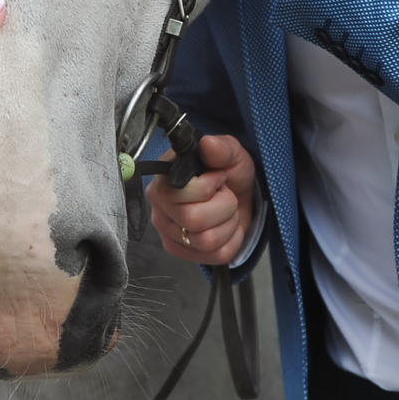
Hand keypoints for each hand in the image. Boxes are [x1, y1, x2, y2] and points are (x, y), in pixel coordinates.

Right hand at [145, 133, 256, 265]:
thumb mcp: (232, 154)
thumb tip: (208, 144)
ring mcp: (168, 233)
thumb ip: (221, 148)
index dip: (205, 188)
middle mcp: (160, 208)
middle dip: (223, 206)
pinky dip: (230, 241)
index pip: (174, 194)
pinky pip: (214, 256)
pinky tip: (225, 228)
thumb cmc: (229, 173)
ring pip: (206, 240)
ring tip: (226, 211)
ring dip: (228, 224)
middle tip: (224, 195)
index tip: (217, 177)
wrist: (238, 197)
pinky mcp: (182, 252)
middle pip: (193, 220)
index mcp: (163, 180)